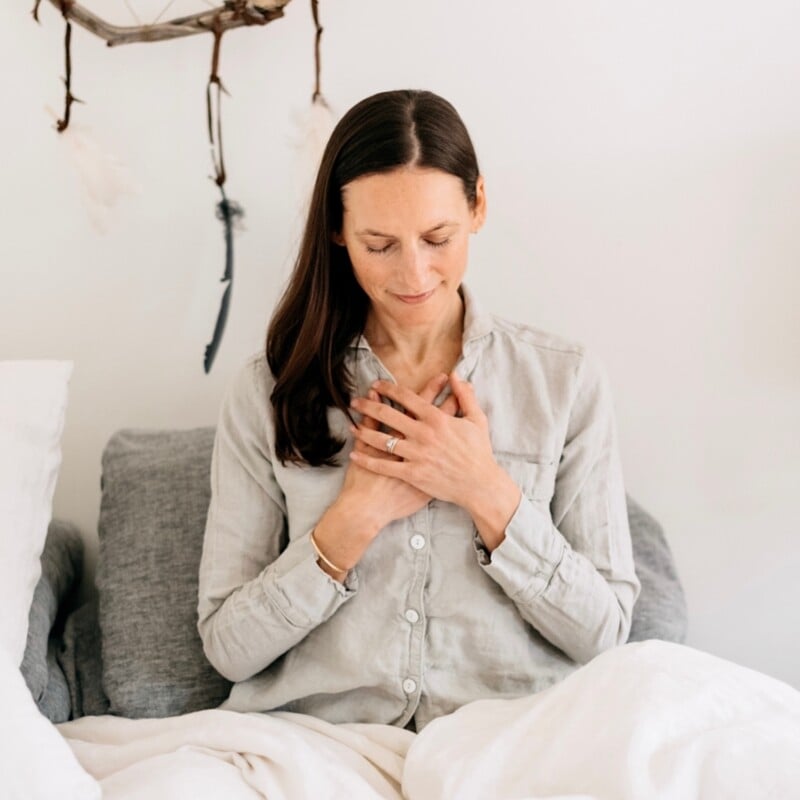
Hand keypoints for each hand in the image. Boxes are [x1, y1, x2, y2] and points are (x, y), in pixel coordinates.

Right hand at [311, 372, 460, 577]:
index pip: (419, 404)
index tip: (443, 376)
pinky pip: (444, 453)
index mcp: (401, 435)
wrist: (370, 508)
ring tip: (462, 400)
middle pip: (435, 414)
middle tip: (454, 380)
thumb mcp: (362, 447)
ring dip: (453, 415)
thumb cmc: (363, 478)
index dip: (432, 389)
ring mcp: (425, 458)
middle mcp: (417, 443)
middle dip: (445, 396)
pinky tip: (459, 431)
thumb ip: (371, 422)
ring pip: (444, 433)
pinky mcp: (428, 473)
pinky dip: (453, 441)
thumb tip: (374, 396)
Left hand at [349, 373, 521, 547]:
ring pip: (382, 439)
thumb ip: (465, 396)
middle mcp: (423, 434)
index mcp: (437, 418)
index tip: (376, 384)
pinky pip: (384, 465)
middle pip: (388, 414)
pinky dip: (367, 459)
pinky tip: (355, 454)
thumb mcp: (477, 420)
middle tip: (354, 401)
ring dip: (363, 431)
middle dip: (368, 406)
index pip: (407, 397)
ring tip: (351, 425)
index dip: (388, 388)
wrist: (480, 485)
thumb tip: (457, 375)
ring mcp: (416, 454)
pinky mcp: (412, 474)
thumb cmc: (479, 453)